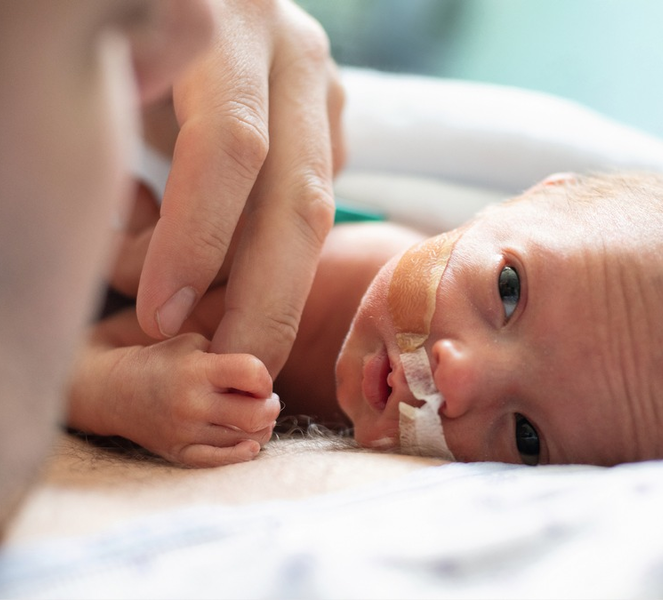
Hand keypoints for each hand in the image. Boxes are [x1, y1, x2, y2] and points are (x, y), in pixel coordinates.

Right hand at [110, 333, 279, 466]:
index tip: (258, 380)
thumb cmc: (165, 362)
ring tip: (254, 418)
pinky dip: (241, 454)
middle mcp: (191, 403)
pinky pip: (219, 461)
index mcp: (197, 370)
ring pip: (245, 440)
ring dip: (260, 429)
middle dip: (270, 408)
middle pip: (255, 414)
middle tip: (267, 402)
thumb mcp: (194, 345)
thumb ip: (228, 359)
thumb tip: (265, 385)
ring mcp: (184, 432)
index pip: (251, 373)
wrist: (115, 391)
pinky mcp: (178, 452)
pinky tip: (250, 444)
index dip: (264, 378)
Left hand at [135, 0, 345, 377]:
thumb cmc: (124, 40)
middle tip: (234, 372)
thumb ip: (125, 141)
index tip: (159, 317)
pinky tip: (234, 270)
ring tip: (220, 329)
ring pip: (315, 212)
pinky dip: (272, 255)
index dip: (197, 238)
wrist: (196, 6)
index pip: (229, 142)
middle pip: (299, 198)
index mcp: (229, 18)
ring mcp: (325, 88)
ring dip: (271, 287)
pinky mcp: (337, 120)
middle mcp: (292, 52)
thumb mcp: (110, 75)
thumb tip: (144, 258)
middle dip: (266, 302)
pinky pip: (312, 205)